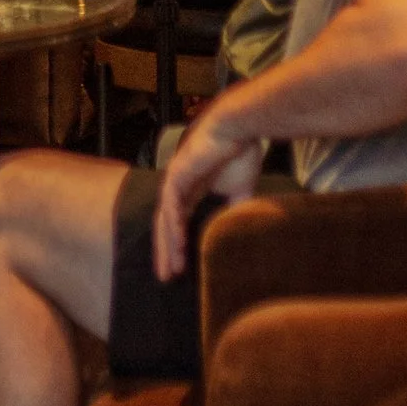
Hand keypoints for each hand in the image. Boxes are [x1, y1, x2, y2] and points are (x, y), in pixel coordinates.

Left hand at [152, 103, 265, 277]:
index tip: (180, 269)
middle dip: (166, 252)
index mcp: (190, 190)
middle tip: (167, 278)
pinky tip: (178, 244)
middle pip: (166, 225)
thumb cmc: (240, 152)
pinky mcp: (177, 173)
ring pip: (165, 219)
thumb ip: (234, 210)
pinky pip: (171, 205)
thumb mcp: (240, 190)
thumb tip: (236, 233)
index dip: (176, 246)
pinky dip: (173, 225)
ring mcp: (174, 180)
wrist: (239, 127)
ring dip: (168, 245)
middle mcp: (177, 186)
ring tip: (173, 268)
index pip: (177, 223)